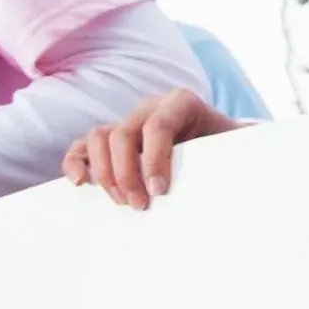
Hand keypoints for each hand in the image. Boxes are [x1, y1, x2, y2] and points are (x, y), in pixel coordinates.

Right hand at [66, 87, 239, 207]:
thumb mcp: (231, 148)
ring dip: (105, 173)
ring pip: (100, 136)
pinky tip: (80, 183)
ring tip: (122, 202)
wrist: (222, 147)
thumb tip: (223, 184)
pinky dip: (77, 162)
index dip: (155, 159)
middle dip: (127, 174)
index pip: (157, 126)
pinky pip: (83, 146)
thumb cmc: (226, 150)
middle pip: (123, 133)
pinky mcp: (112, 141)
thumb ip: (225, 157)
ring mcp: (128, 122)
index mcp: (181, 103)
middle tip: (140, 205)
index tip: (159, 191)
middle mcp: (150, 107)